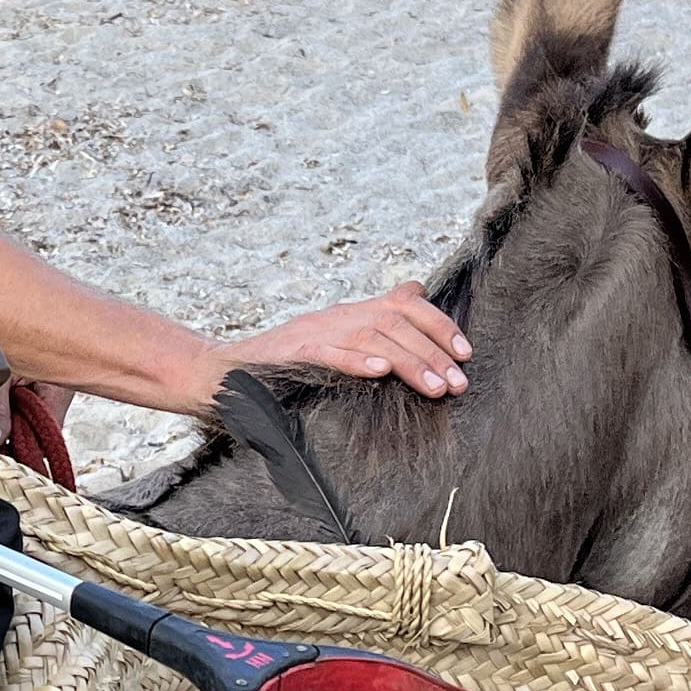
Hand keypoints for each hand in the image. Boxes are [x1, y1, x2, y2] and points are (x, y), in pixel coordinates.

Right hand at [218, 283, 469, 402]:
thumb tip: (416, 314)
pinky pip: (328, 352)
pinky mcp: (292, 353)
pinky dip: (355, 360)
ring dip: (409, 361)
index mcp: (351, 314)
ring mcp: (314, 332)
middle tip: (459, 383)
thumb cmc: (286, 366)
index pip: (404, 303)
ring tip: (435, 387)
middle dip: (433, 351)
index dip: (439, 324)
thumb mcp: (336, 344)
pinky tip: (380, 371)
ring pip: (372, 335)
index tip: (465, 353)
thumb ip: (374, 333)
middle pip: (395, 320)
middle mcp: (338, 316)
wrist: (224, 374)